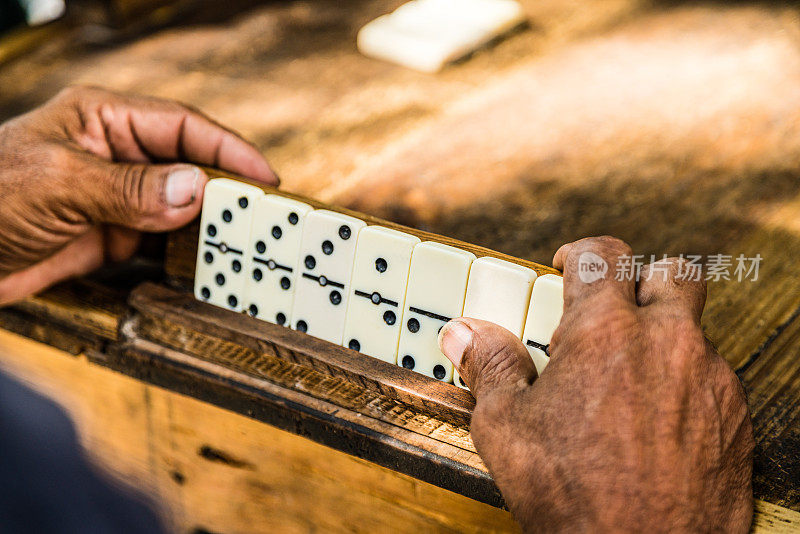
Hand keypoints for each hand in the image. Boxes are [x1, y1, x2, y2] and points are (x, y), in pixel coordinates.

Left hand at [0, 86, 276, 304]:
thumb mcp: (59, 183)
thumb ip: (130, 187)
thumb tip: (196, 189)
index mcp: (105, 120)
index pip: (183, 127)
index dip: (229, 150)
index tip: (265, 177)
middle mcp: (119, 155)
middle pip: (191, 167)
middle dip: (228, 190)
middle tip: (265, 218)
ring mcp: (119, 198)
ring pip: (183, 207)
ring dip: (212, 226)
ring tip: (246, 245)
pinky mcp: (113, 236)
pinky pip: (164, 242)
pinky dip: (189, 254)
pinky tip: (210, 264)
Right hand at [438, 237, 753, 531]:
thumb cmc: (575, 497)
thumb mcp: (506, 428)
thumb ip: (490, 366)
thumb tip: (467, 334)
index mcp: (606, 332)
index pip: (600, 257)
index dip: (579, 254)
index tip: (567, 267)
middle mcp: (667, 343)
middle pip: (670, 274)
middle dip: (639, 280)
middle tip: (609, 308)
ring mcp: (709, 378)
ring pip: (693, 328)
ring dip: (661, 335)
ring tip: (625, 371)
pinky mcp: (734, 417)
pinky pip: (712, 376)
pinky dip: (683, 380)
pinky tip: (652, 415)